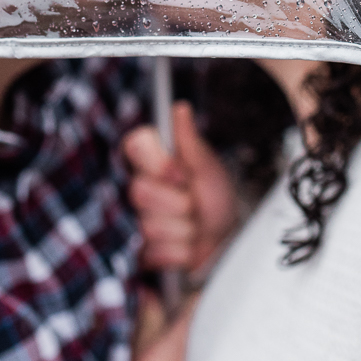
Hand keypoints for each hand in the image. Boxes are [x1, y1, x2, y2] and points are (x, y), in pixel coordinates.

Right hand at [124, 102, 238, 278]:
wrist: (227, 241)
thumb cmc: (217, 199)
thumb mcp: (208, 169)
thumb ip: (190, 141)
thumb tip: (180, 108)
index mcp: (152, 161)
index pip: (134, 146)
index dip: (160, 165)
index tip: (181, 174)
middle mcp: (139, 187)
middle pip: (140, 192)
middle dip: (179, 202)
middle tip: (194, 204)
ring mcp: (136, 221)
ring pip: (149, 225)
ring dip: (183, 230)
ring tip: (194, 226)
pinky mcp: (140, 252)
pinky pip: (153, 252)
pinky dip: (179, 252)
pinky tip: (187, 246)